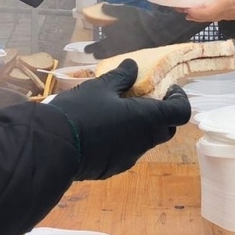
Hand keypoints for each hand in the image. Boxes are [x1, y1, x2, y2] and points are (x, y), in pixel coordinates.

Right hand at [49, 59, 191, 179]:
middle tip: (140, 98)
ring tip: (117, 112)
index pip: (181, 112)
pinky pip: (127, 151)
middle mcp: (144, 141)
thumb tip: (133, 66)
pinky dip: (123, 140)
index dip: (178, 99)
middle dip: (159, 113)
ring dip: (140, 127)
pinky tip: (101, 130)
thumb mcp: (100, 87)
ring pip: (145, 141)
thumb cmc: (81, 111)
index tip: (165, 89)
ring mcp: (130, 158)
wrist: (53, 147)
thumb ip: (121, 77)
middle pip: (166, 128)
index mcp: (147, 119)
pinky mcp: (114, 169)